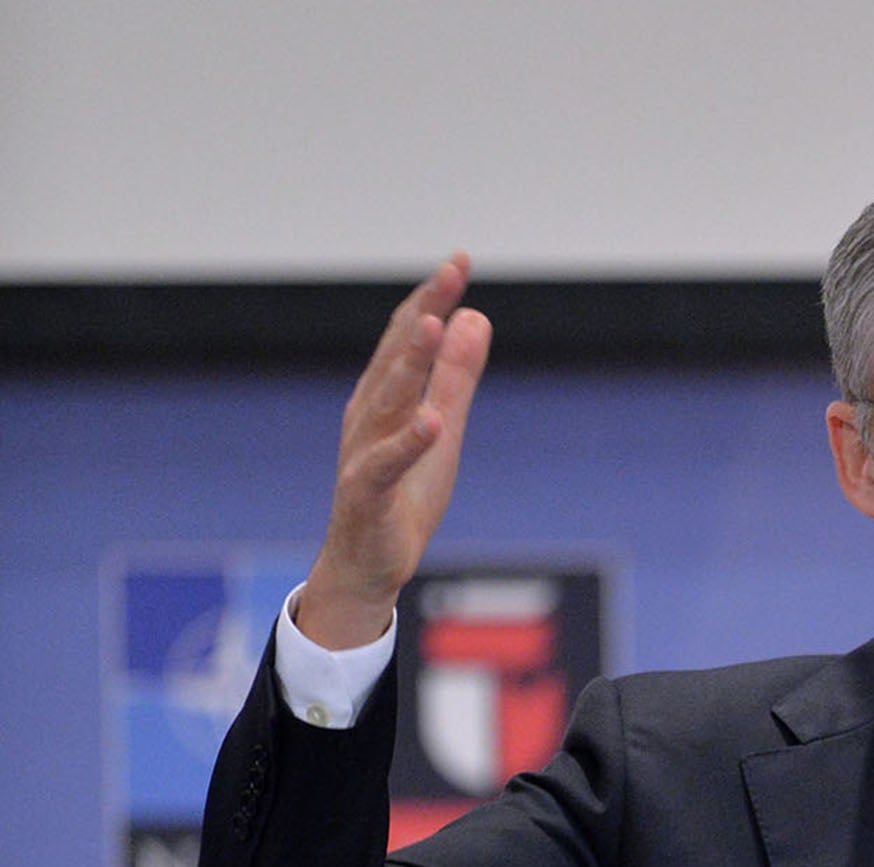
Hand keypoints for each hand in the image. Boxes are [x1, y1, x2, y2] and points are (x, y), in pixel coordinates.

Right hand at [298, 253, 492, 649]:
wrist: (366, 564)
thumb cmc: (402, 495)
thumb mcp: (443, 429)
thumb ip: (456, 376)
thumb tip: (475, 318)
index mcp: (385, 394)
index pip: (409, 336)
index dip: (433, 297)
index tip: (459, 260)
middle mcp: (368, 413)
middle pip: (397, 354)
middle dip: (424, 311)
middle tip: (450, 273)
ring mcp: (363, 451)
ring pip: (386, 399)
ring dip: (410, 362)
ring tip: (435, 326)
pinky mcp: (365, 492)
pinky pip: (385, 463)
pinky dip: (408, 442)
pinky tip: (432, 420)